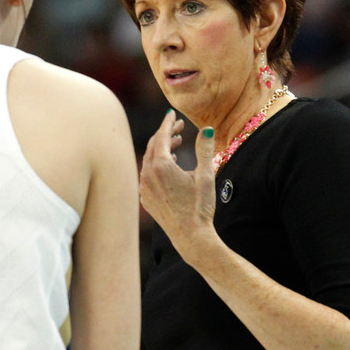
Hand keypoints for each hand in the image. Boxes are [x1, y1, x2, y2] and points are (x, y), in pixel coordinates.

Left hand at [139, 110, 216, 263]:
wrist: (190, 236)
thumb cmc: (200, 206)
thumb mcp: (205, 175)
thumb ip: (203, 149)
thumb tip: (206, 128)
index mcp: (160, 166)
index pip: (160, 136)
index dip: (167, 123)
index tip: (172, 113)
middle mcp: (147, 175)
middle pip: (152, 146)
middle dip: (165, 134)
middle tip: (179, 128)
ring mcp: (143, 188)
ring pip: (149, 161)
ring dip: (161, 150)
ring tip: (176, 144)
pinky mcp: (145, 198)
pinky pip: (147, 175)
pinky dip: (156, 166)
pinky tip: (169, 166)